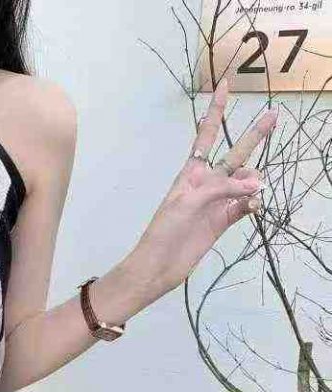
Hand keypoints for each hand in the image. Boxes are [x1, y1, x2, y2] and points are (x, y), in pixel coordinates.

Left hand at [131, 77, 276, 296]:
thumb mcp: (189, 202)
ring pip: (246, 182)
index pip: (206, 135)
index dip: (216, 111)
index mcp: (190, 173)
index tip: (226, 84)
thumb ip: (222, 188)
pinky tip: (252, 206)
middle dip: (253, 136)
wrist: (159, 265)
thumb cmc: (164, 231)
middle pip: (235, 154)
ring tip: (250, 192)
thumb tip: (256, 185)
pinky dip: (252, 203)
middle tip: (273, 116)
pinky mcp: (224, 221)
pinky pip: (246, 204)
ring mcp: (217, 202)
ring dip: (252, 182)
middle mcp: (206, 183)